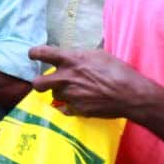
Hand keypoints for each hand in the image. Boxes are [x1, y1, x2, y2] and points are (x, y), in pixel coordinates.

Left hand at [28, 45, 163, 119]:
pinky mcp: (76, 110)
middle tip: (47, 82)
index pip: (42, 53)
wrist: (130, 94)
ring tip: (76, 92)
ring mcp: (70, 95)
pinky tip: (80, 102)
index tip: (33, 55)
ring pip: (54, 96)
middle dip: (40, 83)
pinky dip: (69, 107)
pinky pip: (64, 109)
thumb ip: (81, 57)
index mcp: (71, 60)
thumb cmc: (118, 71)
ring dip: (60, 94)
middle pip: (37, 83)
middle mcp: (66, 77)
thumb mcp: (99, 55)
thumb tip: (75, 56)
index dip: (34, 53)